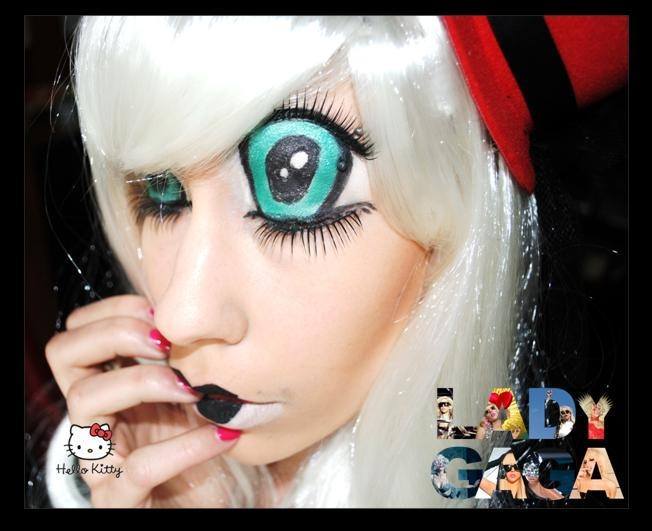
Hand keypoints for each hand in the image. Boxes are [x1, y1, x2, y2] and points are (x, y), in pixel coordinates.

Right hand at [45, 295, 238, 506]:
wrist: (210, 503)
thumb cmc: (200, 444)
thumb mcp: (191, 394)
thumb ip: (186, 361)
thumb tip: (205, 318)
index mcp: (109, 386)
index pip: (79, 331)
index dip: (115, 310)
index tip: (164, 310)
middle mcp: (94, 417)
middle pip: (64, 352)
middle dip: (116, 333)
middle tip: (168, 343)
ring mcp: (100, 458)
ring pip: (84, 400)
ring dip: (142, 381)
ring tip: (193, 389)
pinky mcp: (118, 499)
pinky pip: (139, 466)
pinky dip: (187, 446)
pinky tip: (224, 436)